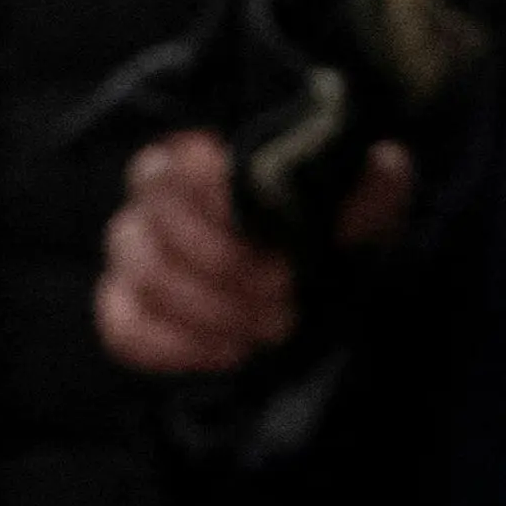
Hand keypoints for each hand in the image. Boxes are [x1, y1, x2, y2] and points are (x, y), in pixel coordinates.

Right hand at [93, 131, 406, 379]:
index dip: (216, 200)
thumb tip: (381, 165)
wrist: (328, 284)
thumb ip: (374, 181)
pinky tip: (231, 352)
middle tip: (285, 289)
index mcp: (207, 153)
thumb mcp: (369, 202)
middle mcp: (156, 198)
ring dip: (212, 309)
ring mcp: (133, 253)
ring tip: (274, 325)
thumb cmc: (339, 227)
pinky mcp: (125, 307)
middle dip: (226, 265)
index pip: (179, 166)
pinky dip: (177, 345)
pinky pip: (124, 328)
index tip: (272, 235)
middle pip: (158, 226)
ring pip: (146, 278)